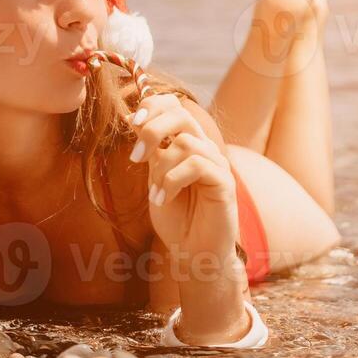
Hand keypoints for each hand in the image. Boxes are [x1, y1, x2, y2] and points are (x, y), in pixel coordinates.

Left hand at [126, 93, 239, 261]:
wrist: (193, 252)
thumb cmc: (176, 217)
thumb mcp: (155, 177)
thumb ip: (150, 150)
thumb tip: (133, 116)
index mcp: (188, 143)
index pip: (175, 106)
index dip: (153, 105)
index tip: (133, 122)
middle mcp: (205, 148)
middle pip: (182, 114)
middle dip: (152, 130)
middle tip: (135, 157)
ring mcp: (217, 164)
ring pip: (186, 143)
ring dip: (161, 169)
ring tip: (155, 194)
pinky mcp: (225, 183)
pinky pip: (197, 165)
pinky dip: (172, 181)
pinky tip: (164, 199)